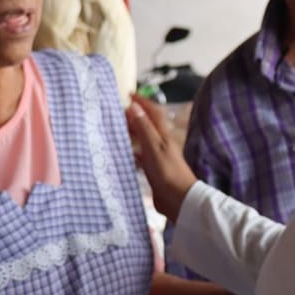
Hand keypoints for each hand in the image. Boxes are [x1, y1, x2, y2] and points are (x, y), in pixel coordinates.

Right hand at [128, 94, 196, 220]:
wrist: (179, 200)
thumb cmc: (167, 172)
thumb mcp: (153, 147)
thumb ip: (144, 128)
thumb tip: (134, 106)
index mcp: (163, 135)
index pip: (153, 112)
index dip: (143, 102)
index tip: (129, 94)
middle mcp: (160, 143)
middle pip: (146, 124)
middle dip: (134, 115)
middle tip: (117, 109)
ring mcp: (157, 156)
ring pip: (142, 139)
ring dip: (131, 132)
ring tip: (116, 128)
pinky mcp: (153, 169)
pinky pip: (140, 155)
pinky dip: (131, 151)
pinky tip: (122, 153)